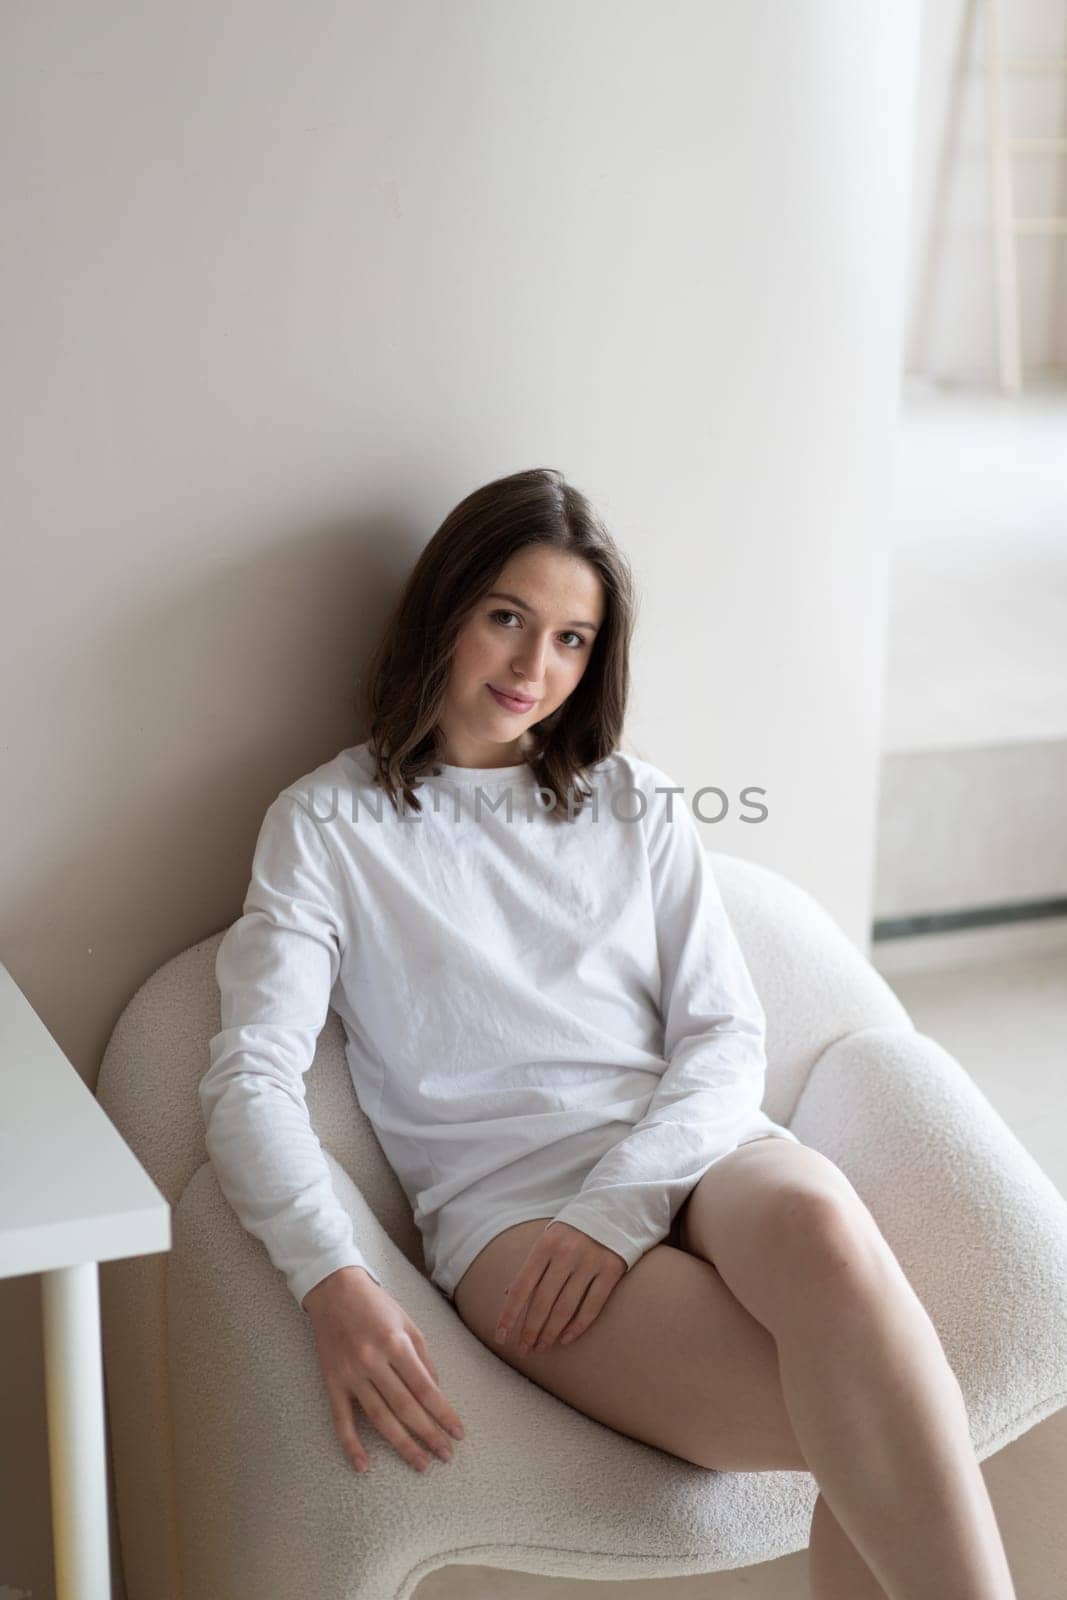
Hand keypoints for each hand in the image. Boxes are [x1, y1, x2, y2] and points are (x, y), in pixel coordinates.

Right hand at [303, 1266, 464, 1474]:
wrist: (334, 1290)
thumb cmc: (377, 1305)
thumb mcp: (408, 1323)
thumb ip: (424, 1357)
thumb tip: (437, 1392)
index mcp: (395, 1343)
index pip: (425, 1388)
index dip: (443, 1413)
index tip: (458, 1433)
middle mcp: (373, 1360)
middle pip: (405, 1407)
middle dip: (428, 1434)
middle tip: (446, 1456)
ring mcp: (350, 1374)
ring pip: (379, 1418)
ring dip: (401, 1444)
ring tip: (421, 1464)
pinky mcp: (332, 1382)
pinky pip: (341, 1420)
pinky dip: (351, 1445)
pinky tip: (365, 1466)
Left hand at [494, 1221, 626, 1355]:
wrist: (615, 1208)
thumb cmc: (574, 1230)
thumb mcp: (548, 1239)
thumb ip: (531, 1266)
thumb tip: (507, 1294)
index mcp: (545, 1245)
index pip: (521, 1287)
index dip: (509, 1315)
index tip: (501, 1337)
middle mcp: (566, 1253)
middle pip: (542, 1302)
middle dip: (530, 1330)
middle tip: (524, 1350)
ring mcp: (590, 1261)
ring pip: (565, 1308)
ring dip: (550, 1333)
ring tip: (541, 1347)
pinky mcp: (612, 1269)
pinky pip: (592, 1306)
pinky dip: (577, 1327)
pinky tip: (565, 1339)